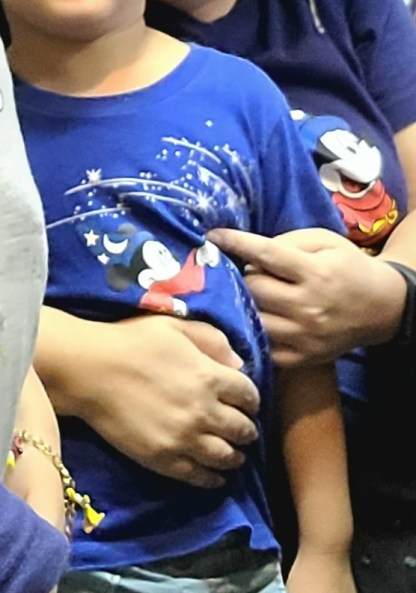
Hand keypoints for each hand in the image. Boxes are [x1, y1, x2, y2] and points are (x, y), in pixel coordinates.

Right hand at [72, 316, 258, 488]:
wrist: (87, 370)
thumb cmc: (128, 342)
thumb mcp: (172, 327)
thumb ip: (211, 339)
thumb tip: (238, 363)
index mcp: (209, 377)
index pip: (249, 396)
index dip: (249, 399)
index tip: (242, 401)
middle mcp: (204, 412)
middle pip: (244, 430)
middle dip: (245, 429)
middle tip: (237, 428)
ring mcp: (185, 440)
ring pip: (228, 457)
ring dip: (234, 455)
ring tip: (229, 452)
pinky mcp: (166, 460)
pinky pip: (202, 477)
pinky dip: (215, 478)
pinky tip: (214, 474)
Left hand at [208, 227, 407, 365]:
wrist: (381, 307)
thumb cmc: (346, 267)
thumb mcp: (324, 241)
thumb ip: (285, 241)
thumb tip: (247, 249)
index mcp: (315, 274)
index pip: (266, 256)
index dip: (235, 243)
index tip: (211, 235)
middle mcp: (309, 307)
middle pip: (253, 288)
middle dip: (244, 276)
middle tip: (248, 271)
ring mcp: (305, 337)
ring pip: (253, 319)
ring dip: (245, 304)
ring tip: (250, 294)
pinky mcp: (302, 358)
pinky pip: (262, 346)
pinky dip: (252, 331)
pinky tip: (252, 318)